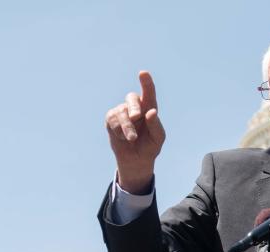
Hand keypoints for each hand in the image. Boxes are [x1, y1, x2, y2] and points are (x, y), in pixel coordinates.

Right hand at [105, 70, 164, 193]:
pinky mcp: (111, 119)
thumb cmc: (150, 146)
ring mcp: (122, 111)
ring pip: (121, 112)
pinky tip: (123, 138)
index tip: (143, 73)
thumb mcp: (158, 138)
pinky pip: (112, 121)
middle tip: (136, 117)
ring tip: (132, 138)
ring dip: (127, 127)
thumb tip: (151, 112)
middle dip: (134, 107)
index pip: (149, 93)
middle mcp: (135, 107)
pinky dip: (118, 131)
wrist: (136, 160)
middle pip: (132, 98)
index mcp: (149, 108)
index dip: (146, 83)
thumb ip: (156, 125)